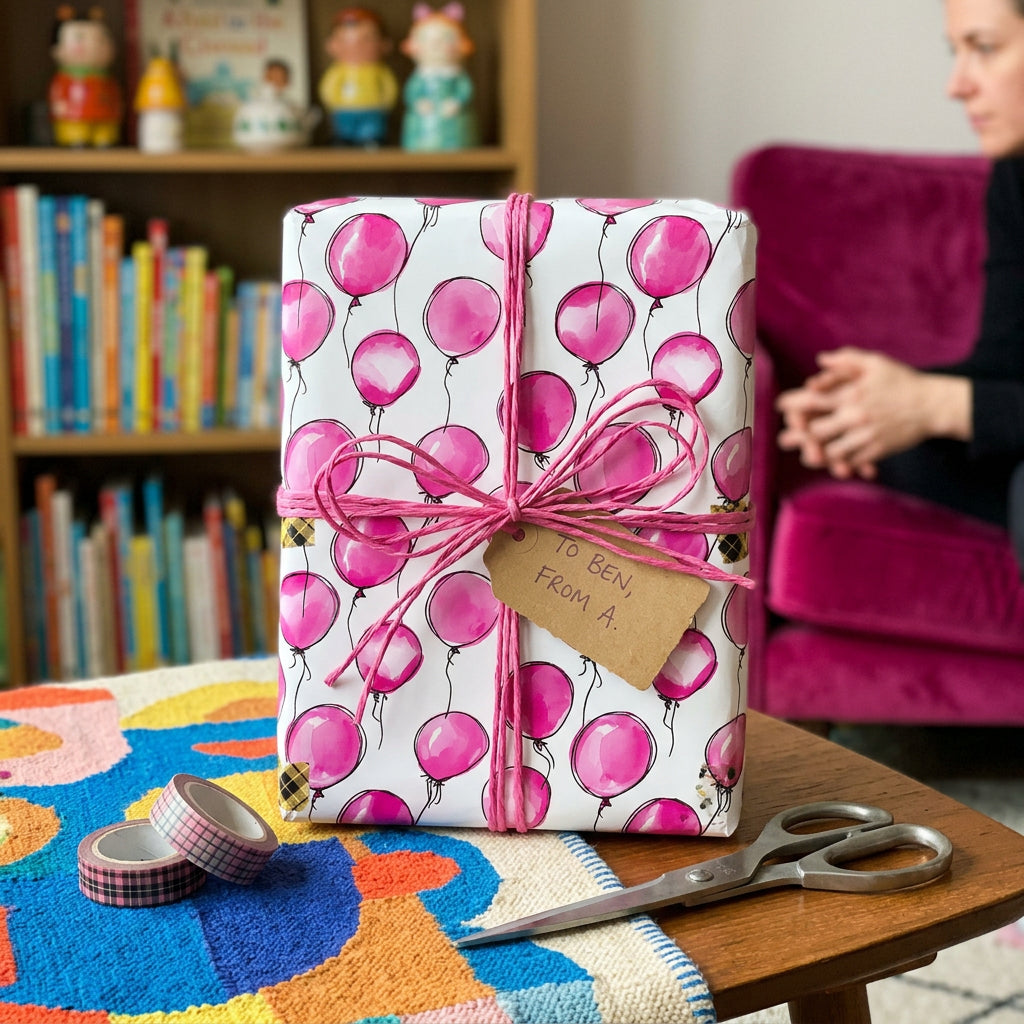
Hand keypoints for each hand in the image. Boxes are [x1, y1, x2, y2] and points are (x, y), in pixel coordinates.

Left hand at [776, 348, 970, 479]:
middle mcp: (855, 415)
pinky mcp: (876, 449)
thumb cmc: (901, 381)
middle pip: (815, 431)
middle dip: (798, 435)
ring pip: (831, 451)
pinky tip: (834, 463)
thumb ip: (846, 360)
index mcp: (851, 393)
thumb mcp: (875, 363)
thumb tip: (820, 360)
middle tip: (785, 439)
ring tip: (807, 454)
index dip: (792, 404)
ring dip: (816, 454)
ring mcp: (865, 434)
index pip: (813, 400)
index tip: (781, 406)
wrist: (932, 404)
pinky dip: (841, 464)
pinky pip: (852, 461)